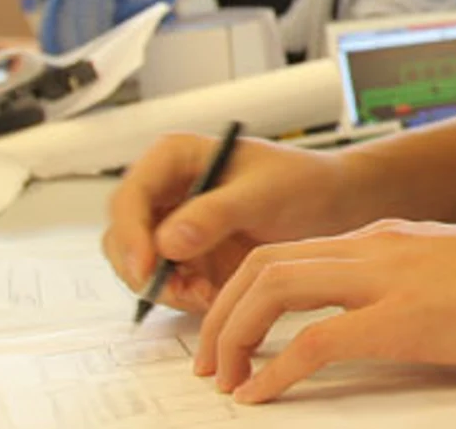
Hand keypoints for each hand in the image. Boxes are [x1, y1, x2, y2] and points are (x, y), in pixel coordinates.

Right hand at [102, 133, 358, 312]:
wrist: (332, 205)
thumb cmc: (301, 182)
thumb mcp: (263, 193)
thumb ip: (215, 213)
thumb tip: (167, 241)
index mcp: (175, 159)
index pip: (130, 196)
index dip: (130, 233)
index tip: (147, 266)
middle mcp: (166, 192)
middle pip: (123, 236)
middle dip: (143, 269)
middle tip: (180, 292)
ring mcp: (174, 226)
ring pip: (139, 266)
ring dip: (165, 288)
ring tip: (207, 296)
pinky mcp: (188, 257)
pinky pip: (167, 284)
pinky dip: (183, 297)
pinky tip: (214, 297)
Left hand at [195, 220, 455, 403]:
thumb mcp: (448, 272)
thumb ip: (403, 284)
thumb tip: (372, 315)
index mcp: (383, 238)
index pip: (289, 251)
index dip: (243, 291)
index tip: (229, 331)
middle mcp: (373, 248)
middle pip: (264, 264)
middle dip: (221, 312)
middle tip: (207, 360)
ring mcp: (385, 279)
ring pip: (274, 288)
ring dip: (234, 335)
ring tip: (224, 378)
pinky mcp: (402, 318)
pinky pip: (313, 341)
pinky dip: (274, 368)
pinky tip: (261, 393)